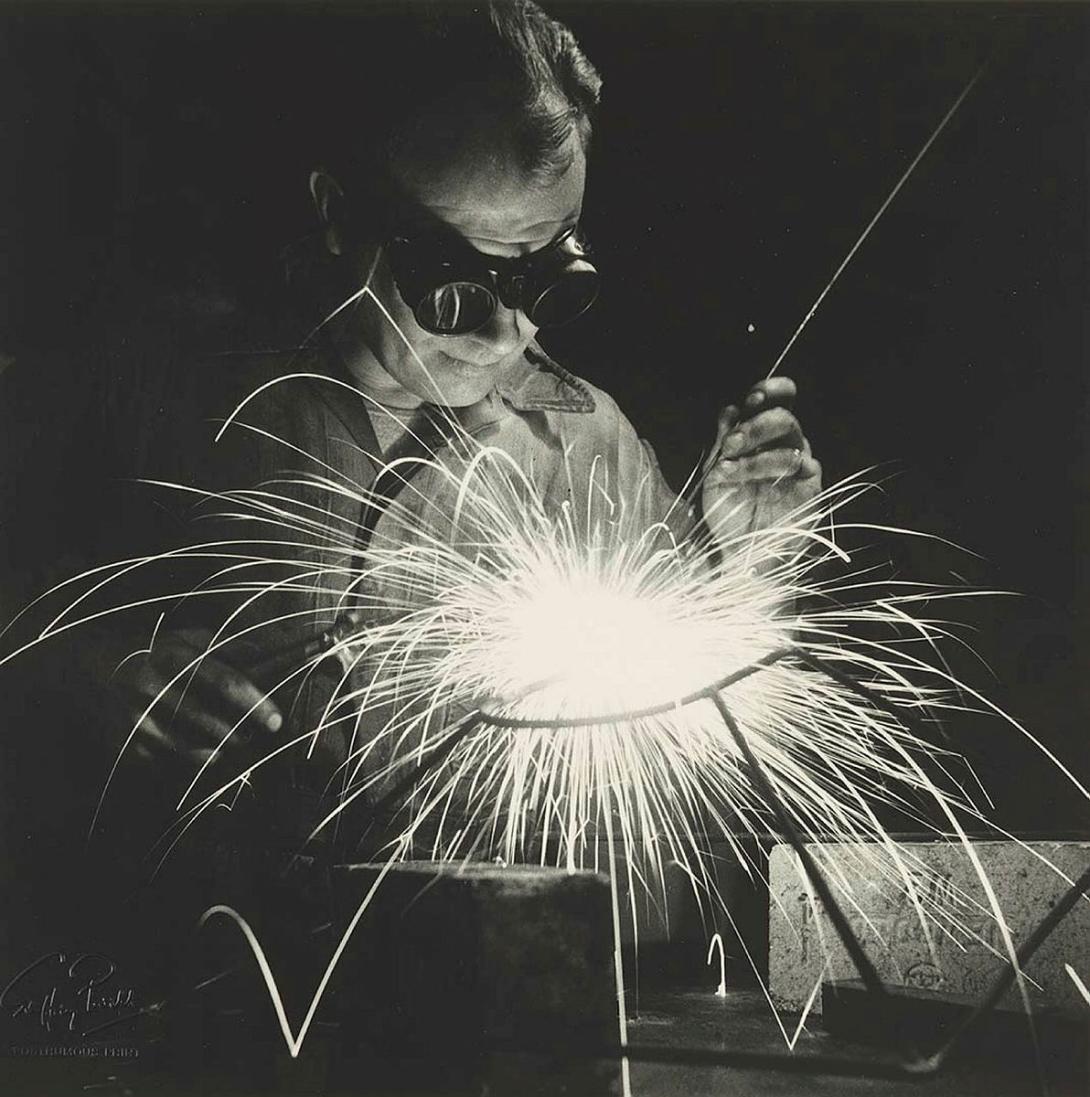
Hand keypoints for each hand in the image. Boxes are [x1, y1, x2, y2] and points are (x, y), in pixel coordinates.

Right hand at [83, 626, 281, 769]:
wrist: (88, 667)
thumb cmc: (153, 652)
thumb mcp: (186, 638)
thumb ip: (227, 646)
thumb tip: (267, 652)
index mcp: (174, 657)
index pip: (225, 683)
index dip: (254, 704)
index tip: (276, 721)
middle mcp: (152, 688)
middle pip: (211, 722)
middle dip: (241, 735)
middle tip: (255, 737)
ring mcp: (135, 721)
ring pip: (192, 749)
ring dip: (220, 751)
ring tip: (231, 743)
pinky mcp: (124, 746)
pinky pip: (170, 764)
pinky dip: (191, 761)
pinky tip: (199, 751)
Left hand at [701, 377, 821, 553]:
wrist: (741, 553)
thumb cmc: (729, 513)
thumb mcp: (717, 474)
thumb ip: (724, 442)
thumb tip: (729, 409)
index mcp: (763, 438)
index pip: (778, 401)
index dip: (771, 391)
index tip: (753, 396)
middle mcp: (784, 446)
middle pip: (785, 414)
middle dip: (756, 421)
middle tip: (731, 441)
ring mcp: (799, 464)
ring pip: (791, 432)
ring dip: (756, 443)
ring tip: (727, 462)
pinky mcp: (810, 484)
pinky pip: (796, 460)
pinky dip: (763, 463)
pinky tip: (737, 474)